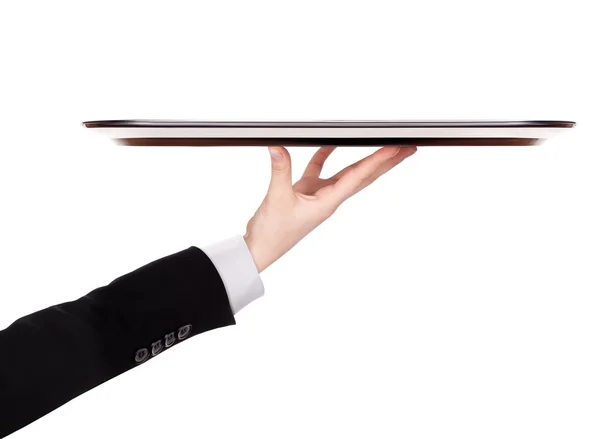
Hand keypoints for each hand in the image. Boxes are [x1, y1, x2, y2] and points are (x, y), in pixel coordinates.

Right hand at [244, 145, 416, 271]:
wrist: (261, 249)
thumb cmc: (273, 233)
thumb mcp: (277, 199)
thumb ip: (280, 170)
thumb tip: (279, 147)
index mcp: (328, 203)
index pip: (359, 176)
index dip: (378, 160)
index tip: (396, 148)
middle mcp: (329, 199)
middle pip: (364, 176)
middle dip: (386, 163)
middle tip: (407, 148)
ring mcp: (318, 195)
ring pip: (347, 172)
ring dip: (365, 159)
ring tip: (383, 146)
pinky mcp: (305, 192)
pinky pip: (320, 170)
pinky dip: (326, 156)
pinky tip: (330, 144)